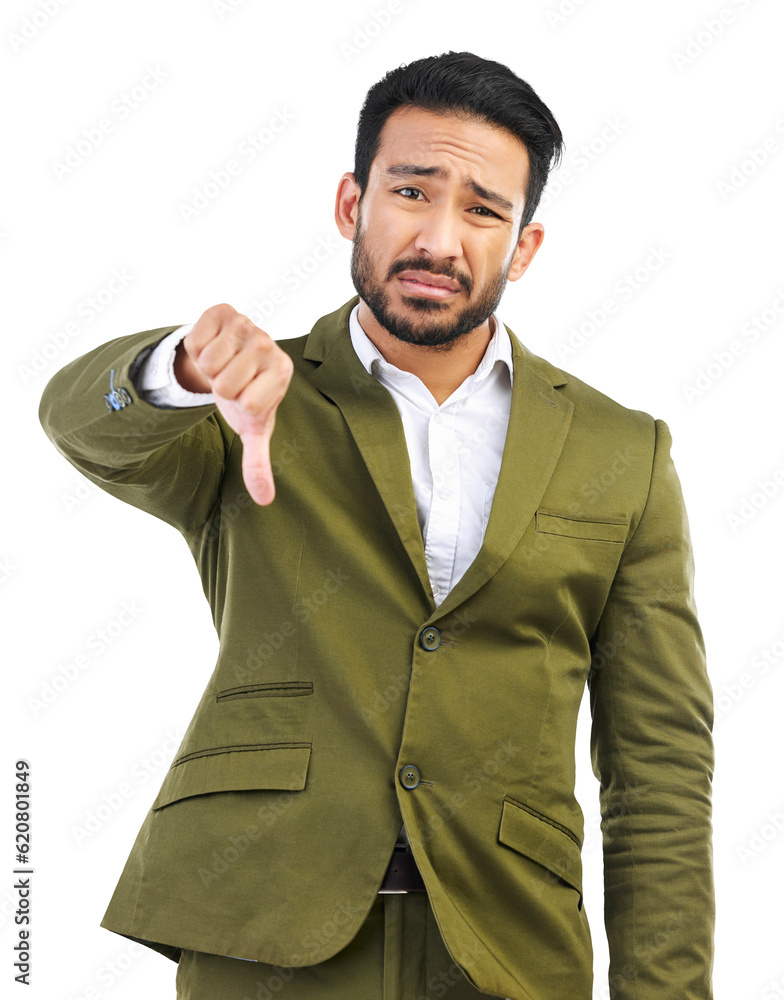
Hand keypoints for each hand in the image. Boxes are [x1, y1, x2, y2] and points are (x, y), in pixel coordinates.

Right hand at [177, 303, 293, 504]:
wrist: (231, 359)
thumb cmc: (245, 396)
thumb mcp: (252, 429)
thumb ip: (257, 463)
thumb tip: (264, 500)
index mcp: (282, 373)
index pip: (247, 402)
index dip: (237, 406)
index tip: (245, 398)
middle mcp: (269, 345)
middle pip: (223, 383)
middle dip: (220, 388)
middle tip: (231, 381)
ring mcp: (247, 324)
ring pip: (208, 361)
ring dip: (208, 368)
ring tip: (223, 365)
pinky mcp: (223, 310)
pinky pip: (195, 337)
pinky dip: (196, 348)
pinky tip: (212, 347)